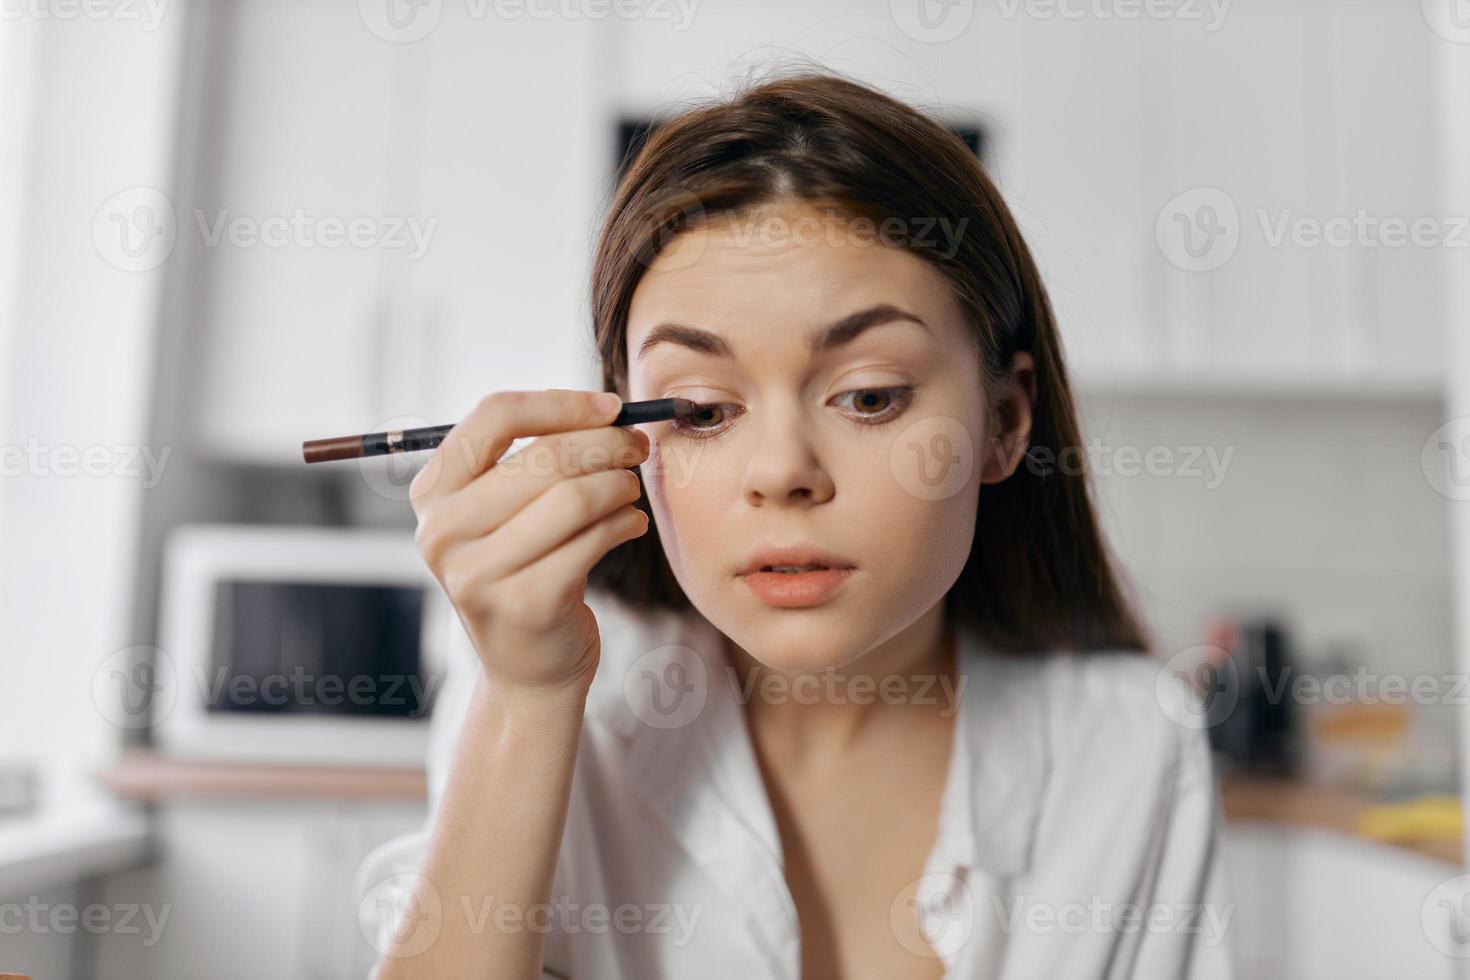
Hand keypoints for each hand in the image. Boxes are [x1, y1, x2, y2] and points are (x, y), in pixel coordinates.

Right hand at [409, 388, 650, 699]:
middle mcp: (443, 531)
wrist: (526, 668)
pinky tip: (632, 523)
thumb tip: (606, 409)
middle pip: (544, 456)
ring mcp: (478, 573)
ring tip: (631, 489)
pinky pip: (594, 540)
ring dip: (620, 484)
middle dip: (607, 443)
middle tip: (638, 446)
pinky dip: (626, 522)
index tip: (610, 407)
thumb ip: (533, 457)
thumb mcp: (503, 511)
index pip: (494, 416)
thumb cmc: (524, 569)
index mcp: (433, 492)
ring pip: (575, 497)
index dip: (561, 403)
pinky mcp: (525, 604)